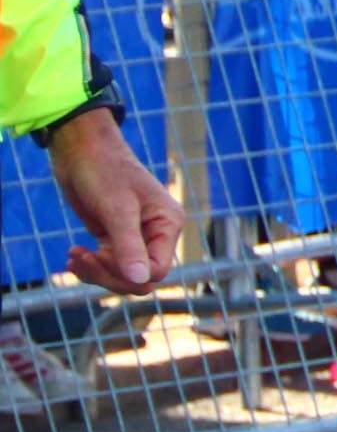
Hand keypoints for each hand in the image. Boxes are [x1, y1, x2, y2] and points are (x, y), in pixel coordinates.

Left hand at [45, 106, 182, 292]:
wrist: (81, 149)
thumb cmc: (103, 171)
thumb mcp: (117, 210)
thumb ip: (129, 247)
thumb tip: (141, 281)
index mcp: (168, 224)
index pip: (157, 270)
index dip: (129, 274)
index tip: (98, 258)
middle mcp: (157, 233)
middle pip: (140, 277)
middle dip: (108, 275)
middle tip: (81, 259)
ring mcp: (136, 236)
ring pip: (123, 274)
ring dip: (96, 272)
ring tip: (73, 257)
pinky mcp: (115, 236)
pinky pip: (109, 264)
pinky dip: (90, 265)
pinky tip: (73, 254)